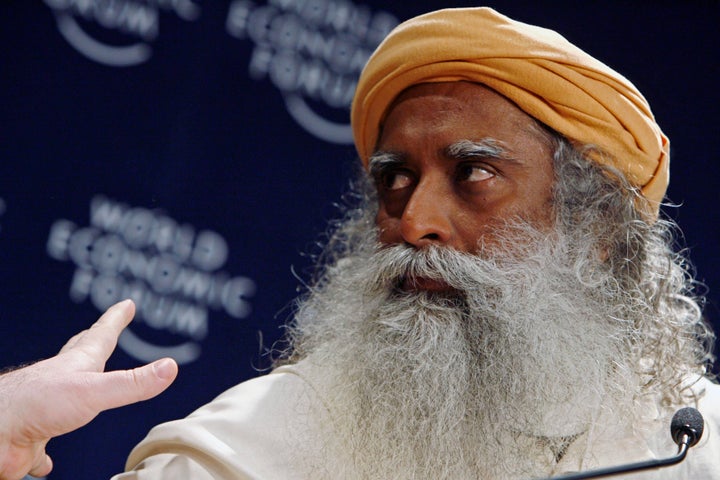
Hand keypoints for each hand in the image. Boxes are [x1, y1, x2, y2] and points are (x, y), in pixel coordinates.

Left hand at [0, 300, 177, 479]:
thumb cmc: (35, 404)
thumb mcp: (94, 390)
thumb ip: (132, 383)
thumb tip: (169, 368)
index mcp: (78, 364)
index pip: (102, 334)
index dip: (116, 319)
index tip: (126, 305)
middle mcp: (63, 382)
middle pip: (81, 355)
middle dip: (95, 341)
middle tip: (104, 330)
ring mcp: (47, 408)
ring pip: (66, 397)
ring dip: (77, 392)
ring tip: (82, 390)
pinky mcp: (35, 437)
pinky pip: (43, 444)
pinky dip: (47, 452)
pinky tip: (47, 459)